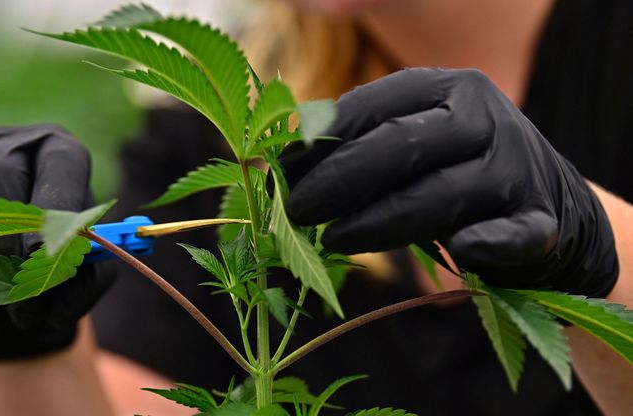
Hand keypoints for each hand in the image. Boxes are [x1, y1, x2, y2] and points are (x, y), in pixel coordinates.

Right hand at [0, 124, 114, 359]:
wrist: (12, 257)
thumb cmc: (57, 256)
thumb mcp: (86, 269)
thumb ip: (82, 280)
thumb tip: (52, 290)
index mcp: (61, 154)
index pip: (61, 165)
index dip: (53, 207)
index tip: (42, 253)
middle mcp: (13, 144)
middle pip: (2, 177)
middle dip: (4, 242)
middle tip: (10, 290)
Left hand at [282, 68, 617, 296]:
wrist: (549, 202)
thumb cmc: (456, 171)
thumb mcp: (415, 141)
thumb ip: (363, 144)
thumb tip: (284, 163)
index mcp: (450, 88)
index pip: (376, 105)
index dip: (323, 139)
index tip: (282, 170)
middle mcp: (485, 120)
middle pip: (401, 146)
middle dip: (339, 181)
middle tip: (295, 211)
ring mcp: (518, 170)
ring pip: (440, 196)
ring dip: (377, 223)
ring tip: (330, 239)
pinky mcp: (541, 222)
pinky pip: (510, 235)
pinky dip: (485, 244)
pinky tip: (462, 252)